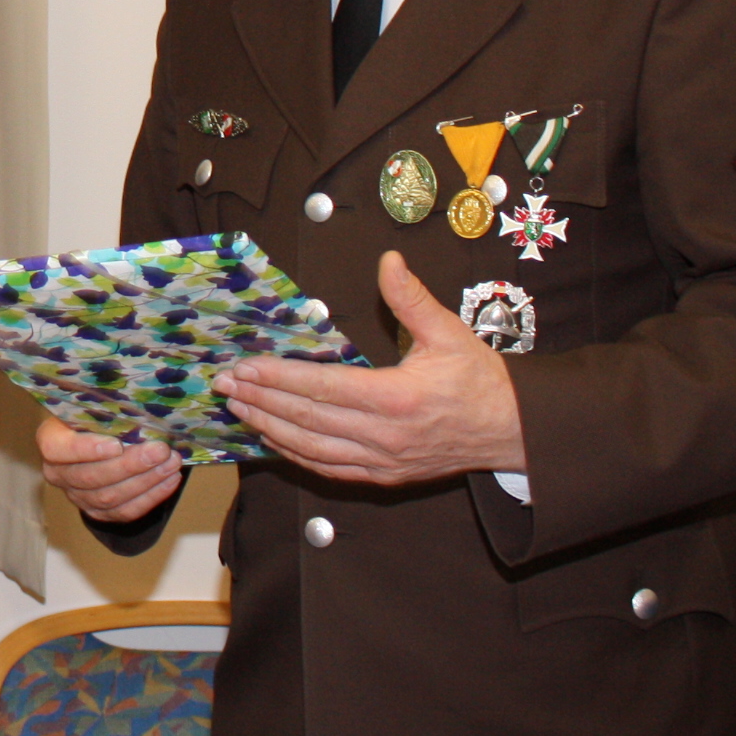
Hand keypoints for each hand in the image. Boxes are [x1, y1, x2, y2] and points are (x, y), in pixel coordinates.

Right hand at [37, 413, 183, 523]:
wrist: (99, 443)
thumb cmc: (98, 416)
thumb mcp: (95, 406)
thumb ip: (108, 406)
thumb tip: (139, 401)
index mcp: (51, 441)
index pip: (56, 449)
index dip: (85, 449)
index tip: (117, 444)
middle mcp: (58, 473)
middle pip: (90, 476)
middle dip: (129, 465)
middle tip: (160, 450)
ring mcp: (78, 496)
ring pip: (110, 496)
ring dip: (146, 480)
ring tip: (171, 463)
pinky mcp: (98, 512)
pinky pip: (125, 510)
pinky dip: (151, 496)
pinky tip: (170, 479)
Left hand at [213, 250, 524, 486]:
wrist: (513, 432)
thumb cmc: (480, 380)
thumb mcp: (450, 332)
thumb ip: (412, 298)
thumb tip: (388, 260)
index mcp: (396, 399)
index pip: (322, 388)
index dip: (279, 378)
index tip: (244, 367)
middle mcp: (383, 435)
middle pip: (307, 420)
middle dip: (260, 401)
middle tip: (223, 385)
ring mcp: (381, 461)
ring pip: (311, 450)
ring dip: (270, 429)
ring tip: (237, 409)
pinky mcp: (383, 476)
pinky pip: (329, 469)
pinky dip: (295, 455)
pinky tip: (272, 438)